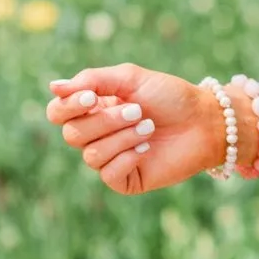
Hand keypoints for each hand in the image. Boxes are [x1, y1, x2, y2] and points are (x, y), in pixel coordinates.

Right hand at [45, 64, 224, 196]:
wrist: (205, 121)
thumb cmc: (170, 97)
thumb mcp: (131, 79)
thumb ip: (92, 80)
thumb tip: (53, 87)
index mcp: (93, 109)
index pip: (58, 113)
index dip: (68, 107)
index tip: (92, 98)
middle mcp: (96, 135)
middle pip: (73, 134)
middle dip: (105, 121)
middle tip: (138, 110)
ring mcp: (109, 159)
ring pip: (91, 154)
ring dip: (122, 137)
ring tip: (149, 127)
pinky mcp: (125, 179)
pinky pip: (108, 174)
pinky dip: (127, 157)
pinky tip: (147, 149)